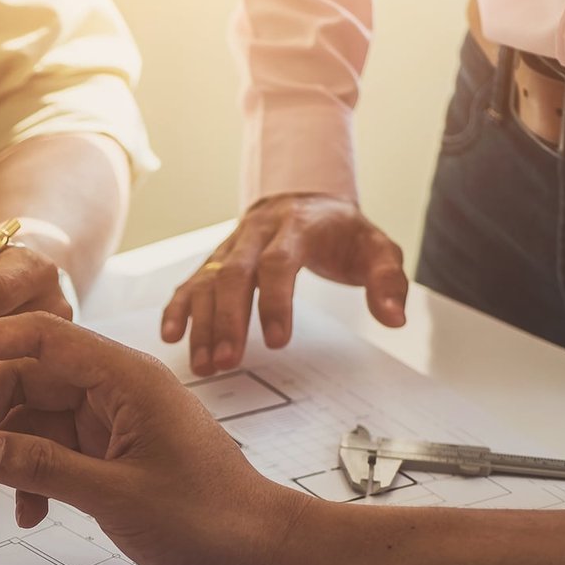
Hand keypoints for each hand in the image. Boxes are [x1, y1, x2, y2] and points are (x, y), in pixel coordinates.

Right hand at [0, 313, 306, 564]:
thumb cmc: (208, 517)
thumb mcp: (116, 495)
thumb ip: (43, 466)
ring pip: (34, 423)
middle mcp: (116, 389)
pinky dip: (30, 477)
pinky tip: (23, 514)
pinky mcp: (113, 451)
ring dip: (0, 458)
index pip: (41, 337)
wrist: (259, 551)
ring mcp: (114, 420)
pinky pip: (54, 451)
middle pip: (27, 383)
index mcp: (125, 377)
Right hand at [161, 193, 406, 375]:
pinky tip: (171, 336)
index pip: (278, 262)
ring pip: (207, 282)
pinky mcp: (215, 261)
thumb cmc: (341, 232)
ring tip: (204, 365)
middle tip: (226, 363)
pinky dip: (178, 308)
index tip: (276, 341)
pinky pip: (190, 282)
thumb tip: (394, 318)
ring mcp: (231, 247)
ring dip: (201, 324)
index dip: (274, 301)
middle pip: (233, 274)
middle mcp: (256, 234)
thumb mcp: (376, 248)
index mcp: (297, 228)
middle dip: (227, 321)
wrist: (303, 199)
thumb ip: (388, 281)